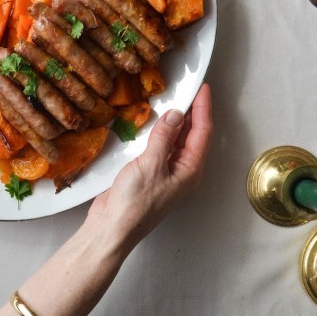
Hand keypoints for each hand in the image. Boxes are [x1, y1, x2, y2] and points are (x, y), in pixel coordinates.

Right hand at [86, 83, 212, 250]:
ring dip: (175, 122)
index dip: (203, 108)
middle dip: (192, 113)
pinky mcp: (150, 175)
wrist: (113, 226)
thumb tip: (175, 115)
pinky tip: (152, 125)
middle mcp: (182, 171)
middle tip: (189, 90)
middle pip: (192, 136)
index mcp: (190, 169)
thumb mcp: (151, 164)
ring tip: (173, 101)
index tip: (203, 89)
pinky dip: (159, 133)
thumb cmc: (135, 202)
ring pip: (176, 141)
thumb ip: (164, 137)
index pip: (202, 132)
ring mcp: (166, 173)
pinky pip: (160, 148)